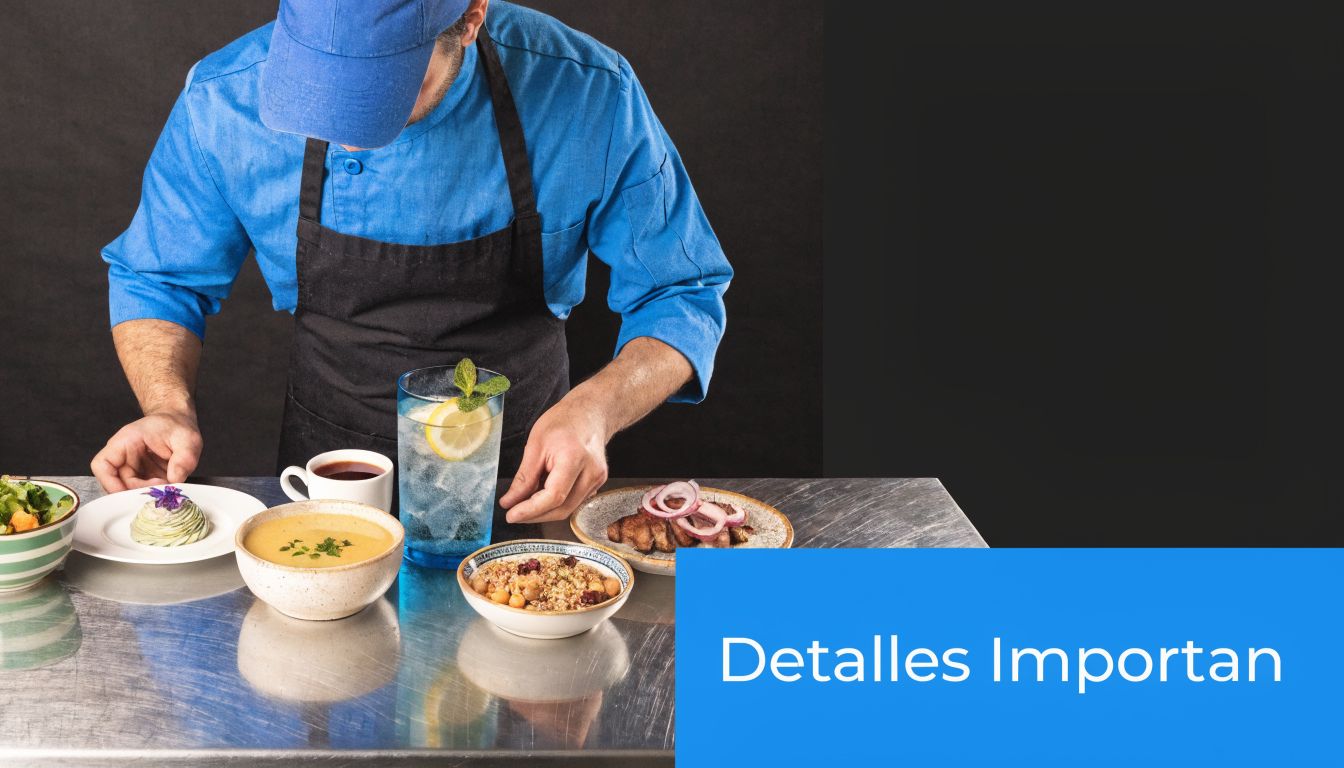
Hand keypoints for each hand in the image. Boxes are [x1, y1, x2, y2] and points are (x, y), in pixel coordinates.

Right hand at [91, 411, 202, 491]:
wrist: (180, 422)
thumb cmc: (178, 426)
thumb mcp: (188, 439)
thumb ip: (184, 458)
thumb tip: (175, 480)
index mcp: (126, 441)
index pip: (102, 465)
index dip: (109, 483)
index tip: (127, 494)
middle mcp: (125, 455)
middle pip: (117, 482)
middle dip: (136, 491)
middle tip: (158, 493)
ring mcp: (133, 467)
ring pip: (129, 488)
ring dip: (146, 494)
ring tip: (166, 491)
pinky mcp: (144, 476)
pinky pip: (142, 489)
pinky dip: (153, 493)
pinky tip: (167, 491)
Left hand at [499, 398, 609, 523]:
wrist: (590, 413)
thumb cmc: (563, 422)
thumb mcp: (536, 444)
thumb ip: (523, 477)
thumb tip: (510, 502)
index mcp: (574, 458)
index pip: (553, 496)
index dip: (531, 510)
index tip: (511, 515)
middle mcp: (591, 472)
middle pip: (562, 508)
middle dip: (535, 515)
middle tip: (514, 513)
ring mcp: (597, 479)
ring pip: (569, 508)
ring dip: (545, 510)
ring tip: (526, 501)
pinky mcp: (598, 483)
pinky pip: (575, 501)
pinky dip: (556, 503)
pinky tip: (543, 494)